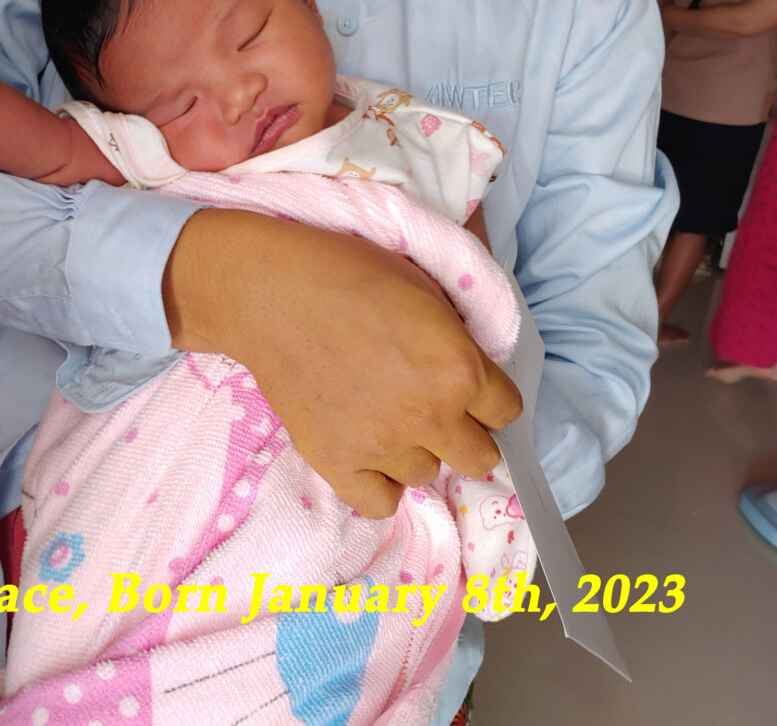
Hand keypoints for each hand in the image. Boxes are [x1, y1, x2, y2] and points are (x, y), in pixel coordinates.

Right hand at [164, 209, 522, 517]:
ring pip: (426, 475)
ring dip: (413, 451)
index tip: (466, 388)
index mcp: (460, 369)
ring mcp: (383, 446)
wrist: (270, 292)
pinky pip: (380, 503)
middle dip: (462, 432)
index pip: (507, 412)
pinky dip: (377, 483)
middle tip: (430, 407)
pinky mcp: (337, 465)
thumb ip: (457, 344)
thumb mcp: (426, 292)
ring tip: (382, 417)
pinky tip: (365, 453)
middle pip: (479, 457)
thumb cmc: (347, 274)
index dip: (487, 397)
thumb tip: (473, 377)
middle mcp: (430, 416)